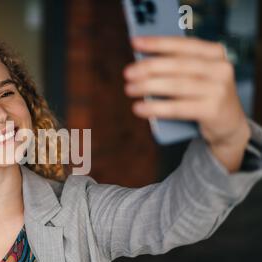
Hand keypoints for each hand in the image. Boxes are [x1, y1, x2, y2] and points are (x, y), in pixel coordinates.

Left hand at [124, 36, 250, 172]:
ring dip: (148, 87)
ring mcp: (218, 90)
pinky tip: (139, 108)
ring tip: (129, 89)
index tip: (135, 43)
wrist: (228, 124)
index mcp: (215, 53)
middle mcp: (220, 69)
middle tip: (127, 73)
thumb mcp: (196, 76)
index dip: (157, 43)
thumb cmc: (202, 95)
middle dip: (149, 67)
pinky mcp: (212, 110)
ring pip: (176, 86)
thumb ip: (175, 67)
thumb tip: (141, 64)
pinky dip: (155, 108)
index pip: (183, 44)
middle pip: (178, 65)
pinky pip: (178, 108)